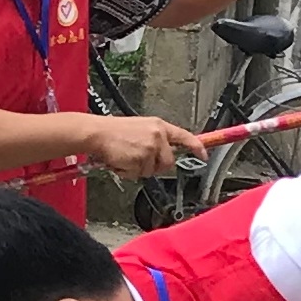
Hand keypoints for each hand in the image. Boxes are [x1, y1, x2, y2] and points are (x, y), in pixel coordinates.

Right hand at [79, 110, 205, 179]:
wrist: (96, 133)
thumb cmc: (113, 132)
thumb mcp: (140, 128)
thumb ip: (156, 140)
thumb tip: (166, 154)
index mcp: (159, 126)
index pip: (185, 136)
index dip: (197, 147)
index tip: (204, 156)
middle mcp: (158, 136)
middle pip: (168, 162)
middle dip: (155, 166)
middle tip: (138, 159)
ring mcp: (150, 148)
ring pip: (152, 170)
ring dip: (138, 169)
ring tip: (125, 157)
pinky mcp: (141, 159)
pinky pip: (139, 174)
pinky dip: (128, 172)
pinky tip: (120, 161)